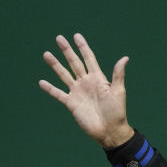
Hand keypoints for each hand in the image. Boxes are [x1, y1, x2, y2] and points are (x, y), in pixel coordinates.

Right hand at [39, 33, 134, 147]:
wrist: (110, 131)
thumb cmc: (117, 112)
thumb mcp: (118, 91)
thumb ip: (118, 74)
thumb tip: (125, 57)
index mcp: (98, 78)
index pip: (89, 58)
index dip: (83, 47)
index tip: (76, 36)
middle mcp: (86, 83)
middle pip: (74, 63)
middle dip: (67, 51)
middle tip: (59, 38)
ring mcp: (78, 92)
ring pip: (64, 74)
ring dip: (55, 65)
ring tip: (46, 54)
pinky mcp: (71, 103)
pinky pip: (58, 94)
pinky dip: (50, 89)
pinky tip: (41, 82)